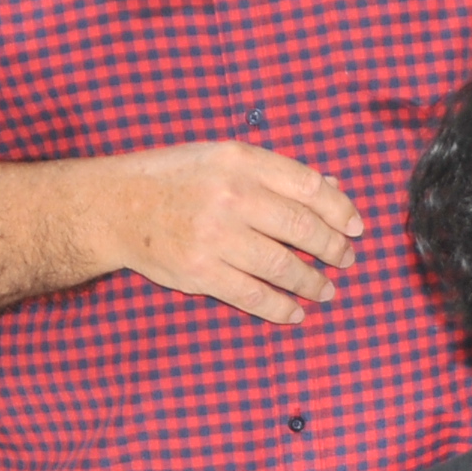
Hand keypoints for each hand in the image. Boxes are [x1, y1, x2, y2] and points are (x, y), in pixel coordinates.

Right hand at [80, 142, 363, 323]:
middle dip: (333, 249)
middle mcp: (231, 196)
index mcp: (241, 161)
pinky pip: (253, 296)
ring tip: (327, 289)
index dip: (341, 210)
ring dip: (314, 283)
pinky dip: (281, 308)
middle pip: (302, 229)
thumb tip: (332, 189)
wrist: (115, 205)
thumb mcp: (224, 158)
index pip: (309, 186)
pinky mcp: (201, 272)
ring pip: (283, 266)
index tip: (356, 228)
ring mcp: (216, 236)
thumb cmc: (176, 178)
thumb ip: (277, 173)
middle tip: (346, 261)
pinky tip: (296, 312)